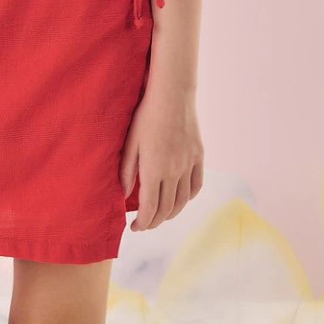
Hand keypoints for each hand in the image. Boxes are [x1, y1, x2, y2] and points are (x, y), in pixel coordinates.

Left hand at [120, 87, 203, 229]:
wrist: (173, 96)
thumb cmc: (146, 117)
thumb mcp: (130, 143)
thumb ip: (127, 172)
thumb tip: (125, 196)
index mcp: (154, 170)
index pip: (150, 209)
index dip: (142, 223)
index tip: (134, 227)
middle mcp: (174, 172)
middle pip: (167, 209)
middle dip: (154, 222)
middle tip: (144, 225)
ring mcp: (188, 165)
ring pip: (182, 201)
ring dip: (171, 214)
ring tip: (160, 216)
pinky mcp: (198, 157)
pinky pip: (196, 185)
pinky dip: (188, 198)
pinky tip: (179, 199)